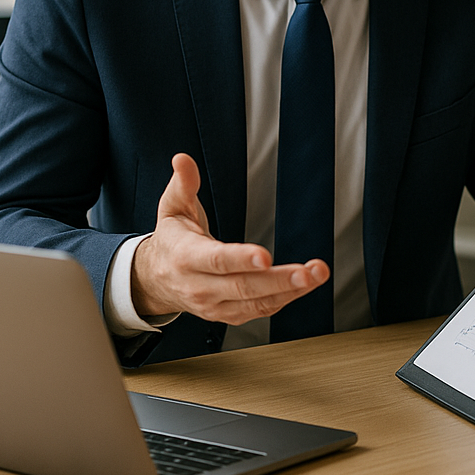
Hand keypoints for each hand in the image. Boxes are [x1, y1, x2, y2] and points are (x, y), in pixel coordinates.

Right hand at [131, 153, 329, 323]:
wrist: (157, 280)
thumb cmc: (172, 239)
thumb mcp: (173, 208)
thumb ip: (183, 184)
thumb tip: (183, 160)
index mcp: (186, 258)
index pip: (217, 260)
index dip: (241, 259)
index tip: (266, 256)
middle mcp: (200, 287)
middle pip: (243, 286)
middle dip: (279, 279)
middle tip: (308, 272)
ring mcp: (215, 305)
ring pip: (256, 302)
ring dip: (291, 291)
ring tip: (316, 275)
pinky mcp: (229, 314)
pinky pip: (260, 310)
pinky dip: (285, 299)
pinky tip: (305, 286)